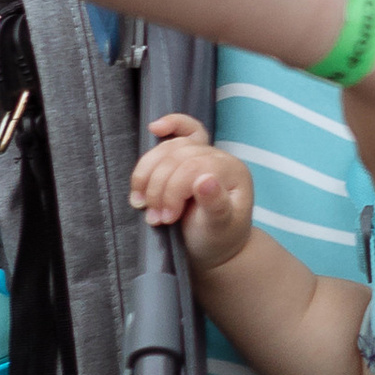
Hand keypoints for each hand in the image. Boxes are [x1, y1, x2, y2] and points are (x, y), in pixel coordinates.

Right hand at [129, 114, 252, 269]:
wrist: (214, 245)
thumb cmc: (218, 238)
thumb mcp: (219, 229)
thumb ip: (215, 206)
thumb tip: (205, 180)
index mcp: (233, 173)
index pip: (194, 168)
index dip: (172, 192)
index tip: (166, 219)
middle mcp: (220, 158)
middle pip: (177, 157)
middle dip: (159, 188)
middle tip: (155, 218)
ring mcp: (204, 154)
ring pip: (169, 148)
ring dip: (147, 175)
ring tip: (142, 203)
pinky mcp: (190, 156)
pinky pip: (181, 131)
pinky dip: (166, 131)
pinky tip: (153, 129)